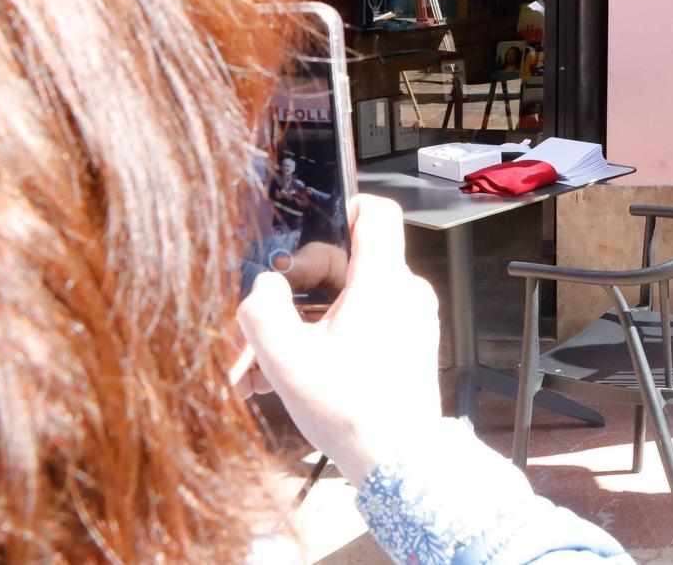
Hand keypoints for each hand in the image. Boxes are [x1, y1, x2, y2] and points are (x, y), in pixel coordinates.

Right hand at [237, 196, 443, 484]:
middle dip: (296, 289)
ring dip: (303, 323)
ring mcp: (410, 320)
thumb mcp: (287, 358)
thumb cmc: (351, 411)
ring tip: (262, 363)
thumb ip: (263, 310)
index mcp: (384, 280)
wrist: (399, 464)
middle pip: (346, 262)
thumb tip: (262, 287)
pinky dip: (326, 341)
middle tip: (263, 319)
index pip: (376, 212)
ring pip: (348, 301)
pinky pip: (362, 327)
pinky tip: (289, 376)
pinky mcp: (407, 347)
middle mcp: (406, 292)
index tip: (305, 235)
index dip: (340, 210)